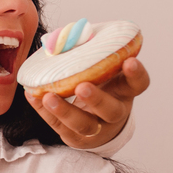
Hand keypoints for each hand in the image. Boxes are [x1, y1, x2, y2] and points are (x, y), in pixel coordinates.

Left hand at [27, 57, 150, 149]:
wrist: (100, 123)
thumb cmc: (100, 86)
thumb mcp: (103, 71)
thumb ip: (92, 55)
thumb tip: (64, 34)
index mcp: (125, 91)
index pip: (138, 84)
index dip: (136, 74)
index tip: (129, 61)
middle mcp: (114, 112)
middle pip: (111, 110)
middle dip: (96, 99)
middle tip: (82, 87)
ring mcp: (96, 128)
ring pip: (84, 125)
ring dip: (65, 111)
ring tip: (49, 96)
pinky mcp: (75, 137)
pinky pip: (59, 127)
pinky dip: (44, 111)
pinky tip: (33, 96)